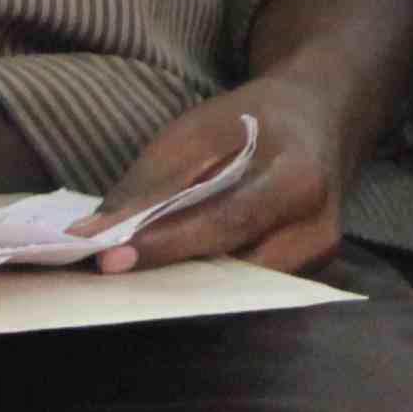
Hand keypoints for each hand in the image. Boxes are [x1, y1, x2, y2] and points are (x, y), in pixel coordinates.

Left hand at [92, 73, 355, 276]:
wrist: (319, 118)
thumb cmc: (253, 121)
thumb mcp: (198, 131)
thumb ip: (150, 184)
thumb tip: (93, 234)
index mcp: (298, 179)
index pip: (225, 222)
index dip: (165, 244)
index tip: (110, 260)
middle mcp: (318, 229)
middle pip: (237, 271)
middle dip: (171, 279)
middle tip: (112, 283)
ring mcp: (318, 259)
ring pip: (243, 293)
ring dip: (187, 292)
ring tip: (136, 284)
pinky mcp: (310, 274)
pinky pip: (251, 292)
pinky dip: (209, 290)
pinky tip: (174, 282)